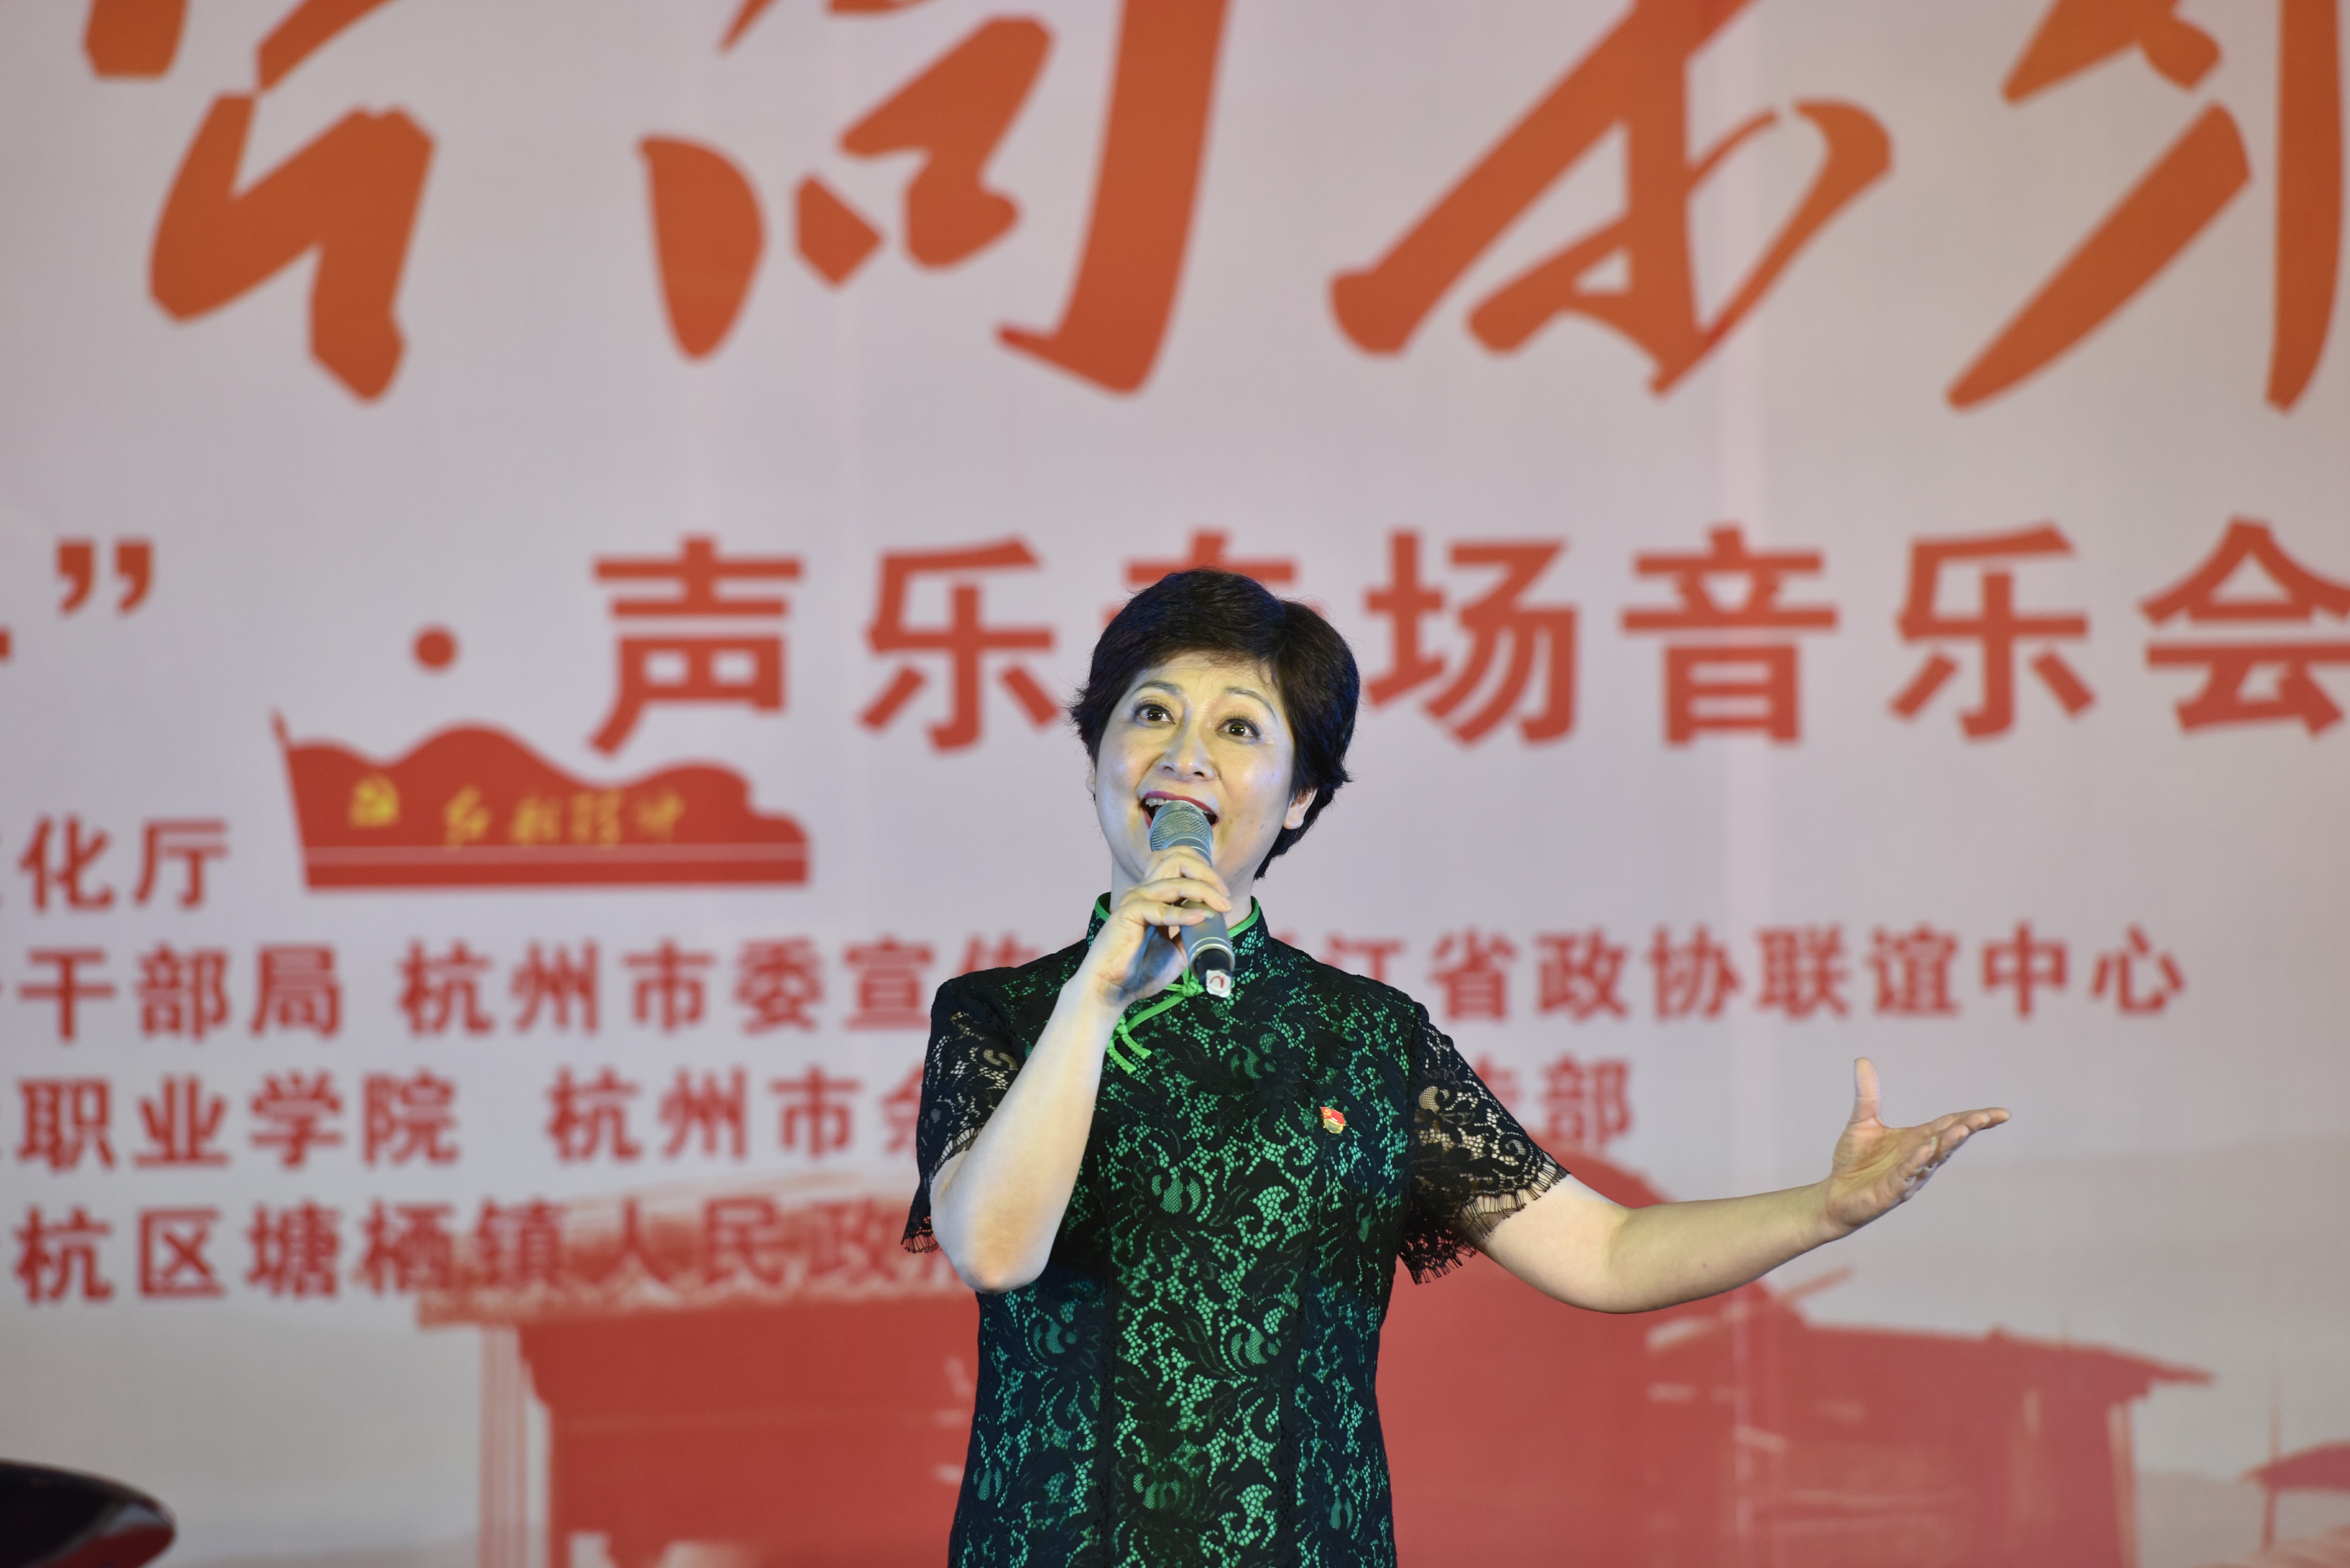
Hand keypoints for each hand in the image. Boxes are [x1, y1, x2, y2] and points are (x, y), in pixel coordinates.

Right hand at [1068, 844, 1231, 1012]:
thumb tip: (1214, 924)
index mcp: (1155, 896)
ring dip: (1203, 891)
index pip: (1179, 864)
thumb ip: (1192, 933)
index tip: (1223, 895)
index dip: (1205, 872)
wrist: (1113, 990)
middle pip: (1177, 859)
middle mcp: (1145, 891)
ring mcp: (1135, 899)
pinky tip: (1200, 918)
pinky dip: (1183, 913)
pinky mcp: (1128, 912)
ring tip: (1221, 907)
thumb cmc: (1141, 971)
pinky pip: (1161, 908)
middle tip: (1224, 894)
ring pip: (1175, 881)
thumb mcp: (1177, 950)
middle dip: (1206, 872)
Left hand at [1821, 1058, 2007, 1234]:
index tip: (2002, 1114)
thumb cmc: (1854, 1161)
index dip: (1975, 1119)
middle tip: (1988, 1117)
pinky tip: (1925, 1148)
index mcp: (1917, 1140)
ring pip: (1934, 1157)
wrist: (1834, 1194)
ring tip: (1965, 1128)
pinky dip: (1917, 1160)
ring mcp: (1909, 1175)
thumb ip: (1867, 1094)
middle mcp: (1920, 1157)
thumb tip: (1862, 1060)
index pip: (1951, 1125)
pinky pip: (1908, 1173)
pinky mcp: (1892, 1190)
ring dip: (1948, 1143)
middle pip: (1949, 1140)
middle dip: (1968, 1128)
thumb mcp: (1861, 1122)